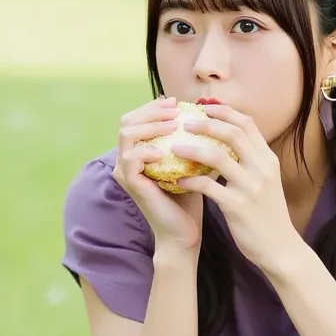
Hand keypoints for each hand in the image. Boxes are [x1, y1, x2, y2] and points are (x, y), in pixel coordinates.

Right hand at [112, 97, 203, 255]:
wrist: (184, 232)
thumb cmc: (190, 197)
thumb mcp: (192, 161)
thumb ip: (191, 139)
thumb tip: (210, 113)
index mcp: (138, 152)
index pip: (137, 119)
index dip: (154, 106)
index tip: (177, 103)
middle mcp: (127, 160)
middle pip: (127, 121)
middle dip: (151, 110)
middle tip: (175, 109)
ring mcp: (125, 171)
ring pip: (127, 134)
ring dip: (151, 125)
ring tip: (174, 124)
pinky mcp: (130, 183)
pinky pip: (131, 158)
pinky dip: (148, 150)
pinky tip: (166, 150)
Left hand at [170, 104, 303, 277]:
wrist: (280, 248)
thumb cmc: (268, 215)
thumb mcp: (266, 182)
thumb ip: (251, 161)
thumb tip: (230, 141)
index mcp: (267, 160)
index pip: (247, 124)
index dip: (224, 111)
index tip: (205, 107)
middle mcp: (261, 169)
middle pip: (233, 133)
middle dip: (207, 123)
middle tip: (186, 122)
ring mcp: (250, 187)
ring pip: (218, 157)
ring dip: (193, 149)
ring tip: (175, 147)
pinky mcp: (237, 206)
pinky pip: (208, 187)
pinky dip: (191, 181)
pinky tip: (178, 181)